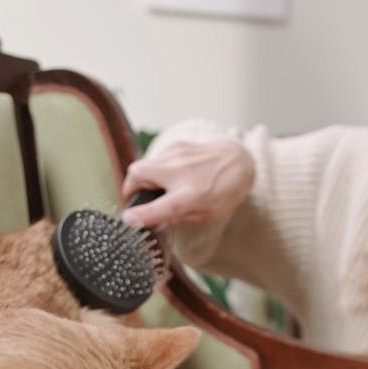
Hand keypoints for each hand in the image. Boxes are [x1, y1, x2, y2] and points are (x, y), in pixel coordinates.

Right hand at [121, 138, 254, 229]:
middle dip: (130, 190)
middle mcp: (181, 172)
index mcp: (191, 196)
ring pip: (142, 165)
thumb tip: (153, 222)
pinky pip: (154, 160)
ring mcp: (176, 155)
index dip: (139, 215)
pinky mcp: (175, 145)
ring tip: (156, 190)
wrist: (240, 160)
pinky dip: (154, 171)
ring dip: (142, 180)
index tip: (128, 220)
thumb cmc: (225, 191)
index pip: (158, 207)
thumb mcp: (206, 215)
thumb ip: (177, 219)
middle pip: (138, 175)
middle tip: (138, 201)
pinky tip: (167, 177)